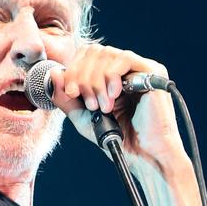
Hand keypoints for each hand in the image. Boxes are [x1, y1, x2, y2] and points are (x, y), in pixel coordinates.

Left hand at [50, 45, 188, 172]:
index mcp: (109, 74)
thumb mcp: (82, 116)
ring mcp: (139, 66)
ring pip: (106, 54)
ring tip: (102, 106)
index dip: (74, 69)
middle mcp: (124, 66)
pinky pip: (124, 58)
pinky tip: (113, 96)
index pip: (85, 55)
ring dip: (96, 81)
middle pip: (93, 51)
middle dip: (82, 76)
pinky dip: (111, 76)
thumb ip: (66, 97)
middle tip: (87, 102)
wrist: (143, 155)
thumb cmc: (117, 137)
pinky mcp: (152, 70)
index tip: (72, 93)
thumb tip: (53, 73)